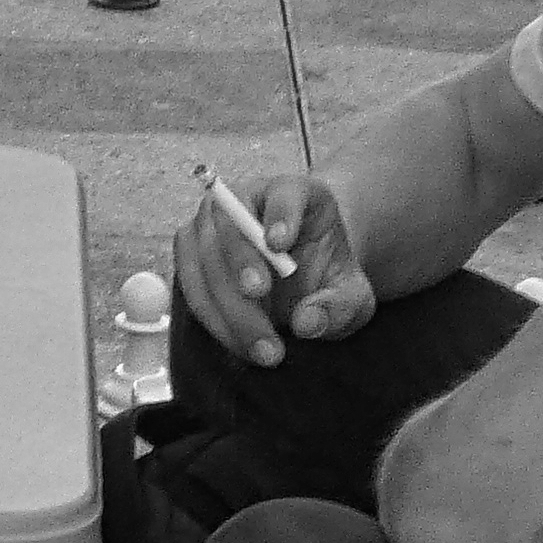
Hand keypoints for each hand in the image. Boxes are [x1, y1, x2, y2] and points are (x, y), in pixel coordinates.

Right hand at [170, 169, 374, 369]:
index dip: (280, 214)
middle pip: (232, 226)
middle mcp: (247, 200)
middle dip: (241, 269)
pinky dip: (215, 320)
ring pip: (204, 260)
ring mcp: (212, 225)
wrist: (304, 282)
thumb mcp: (351, 296)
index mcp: (296, 194)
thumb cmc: (327, 279)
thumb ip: (338, 307)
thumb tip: (306, 323)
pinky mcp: (192, 254)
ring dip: (228, 309)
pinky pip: (192, 287)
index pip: (285, 193)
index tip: (279, 243)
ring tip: (264, 350)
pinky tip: (243, 346)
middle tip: (262, 308)